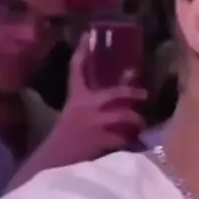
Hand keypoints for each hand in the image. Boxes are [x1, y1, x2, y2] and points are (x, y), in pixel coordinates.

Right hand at [50, 34, 146, 161]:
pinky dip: (130, 140)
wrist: (54, 162)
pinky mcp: (99, 140)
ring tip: (142, 124)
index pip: (75, 70)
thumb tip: (120, 100)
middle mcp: (84, 107)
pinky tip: (135, 142)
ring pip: (124, 116)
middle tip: (144, 94)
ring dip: (136, 120)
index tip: (88, 35)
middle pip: (115, 93)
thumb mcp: (74, 115)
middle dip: (132, 93)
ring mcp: (92, 123)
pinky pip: (123, 138)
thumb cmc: (65, 139)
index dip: (82, 52)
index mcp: (75, 98)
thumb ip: (92, 105)